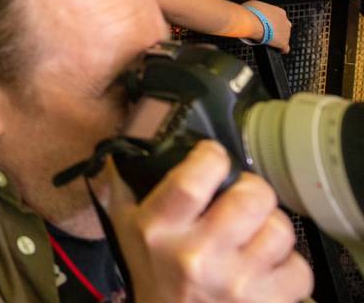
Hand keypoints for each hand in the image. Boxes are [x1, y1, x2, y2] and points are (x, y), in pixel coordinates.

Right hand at [101, 141, 308, 302]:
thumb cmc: (150, 274)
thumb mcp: (125, 226)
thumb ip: (127, 181)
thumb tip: (135, 140)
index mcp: (158, 230)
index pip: (194, 179)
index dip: (213, 157)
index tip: (214, 157)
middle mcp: (197, 256)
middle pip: (251, 198)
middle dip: (252, 189)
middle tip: (243, 195)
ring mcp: (235, 283)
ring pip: (281, 230)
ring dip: (271, 226)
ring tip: (254, 234)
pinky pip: (300, 269)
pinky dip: (288, 265)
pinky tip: (265, 267)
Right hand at [242, 0, 290, 51]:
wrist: (251, 22)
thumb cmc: (250, 13)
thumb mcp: (253, 5)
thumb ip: (259, 9)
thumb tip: (254, 11)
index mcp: (280, 12)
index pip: (278, 17)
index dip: (270, 21)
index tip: (264, 23)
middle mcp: (286, 21)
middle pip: (283, 27)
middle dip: (275, 29)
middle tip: (264, 31)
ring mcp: (286, 33)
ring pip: (283, 37)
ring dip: (276, 39)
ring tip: (266, 40)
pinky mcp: (283, 43)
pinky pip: (285, 48)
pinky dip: (280, 49)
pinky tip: (275, 49)